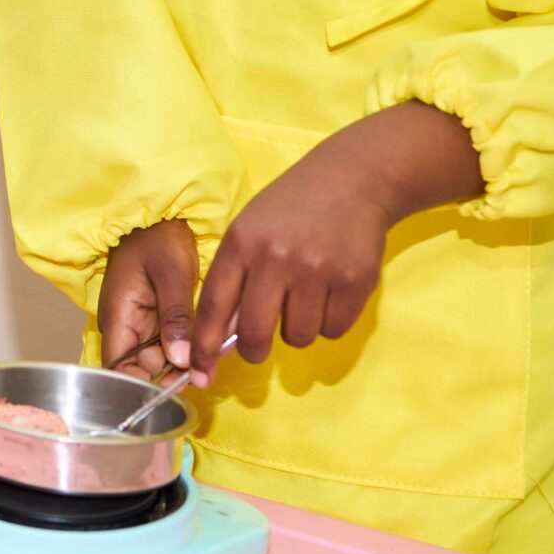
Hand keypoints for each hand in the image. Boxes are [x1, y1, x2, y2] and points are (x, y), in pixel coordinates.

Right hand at [97, 219, 200, 377]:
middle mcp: (126, 327)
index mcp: (118, 317)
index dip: (139, 387)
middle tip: (203, 372)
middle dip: (170, 376)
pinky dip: (188, 348)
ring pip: (159, 359)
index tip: (172, 390)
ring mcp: (142, 324)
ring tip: (211, 357)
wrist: (162, 216)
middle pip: (141, 369)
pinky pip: (170, 344)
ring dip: (182, 362)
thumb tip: (182, 359)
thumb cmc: (159, 239)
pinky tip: (209, 345)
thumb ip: (176, 316)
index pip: (118, 369)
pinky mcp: (158, 319)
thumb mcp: (171, 274)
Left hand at [192, 158, 393, 375]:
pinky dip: (330, 321)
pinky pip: (333, 330)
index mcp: (241, 244)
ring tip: (304, 295)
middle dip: (255, 350)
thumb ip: (236, 277)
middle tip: (259, 346)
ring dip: (298, 328)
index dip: (204, 346)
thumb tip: (223, 335)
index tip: (199, 374)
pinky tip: (330, 290)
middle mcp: (275, 258)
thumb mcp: (250, 229)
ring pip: (298, 337)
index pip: (214, 307)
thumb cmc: (291, 208)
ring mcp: (316, 270)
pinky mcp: (353, 281)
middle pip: (255, 335)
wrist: (351, 179)